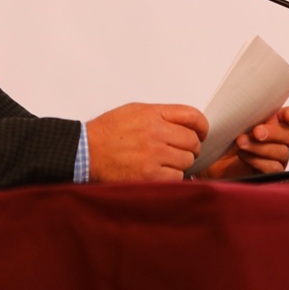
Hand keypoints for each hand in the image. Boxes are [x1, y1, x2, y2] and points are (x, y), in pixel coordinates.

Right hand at [86, 103, 207, 182]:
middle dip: (189, 148)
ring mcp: (155, 155)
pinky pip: (177, 177)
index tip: (202, 133)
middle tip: (178, 151)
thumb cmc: (107, 132)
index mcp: (153, 114)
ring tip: (163, 162)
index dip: (202, 126)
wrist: (86, 151)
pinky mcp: (151, 176)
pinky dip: (171, 177)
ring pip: (187, 161)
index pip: (192, 116)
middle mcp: (156, 132)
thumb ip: (160, 115)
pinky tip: (158, 173)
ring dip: (179, 163)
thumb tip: (184, 123)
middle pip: (193, 141)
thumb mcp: (134, 111)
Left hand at [197, 105, 288, 179]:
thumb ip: (238, 111)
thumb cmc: (222, 139)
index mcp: (273, 121)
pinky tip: (243, 156)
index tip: (288, 115)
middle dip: (274, 132)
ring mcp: (275, 158)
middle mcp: (278, 139)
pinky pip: (273, 168)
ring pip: (282, 152)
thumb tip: (237, 104)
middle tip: (256, 131)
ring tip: (240, 143)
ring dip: (260, 147)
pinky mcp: (268, 174)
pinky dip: (258, 161)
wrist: (209, 164)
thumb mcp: (228, 120)